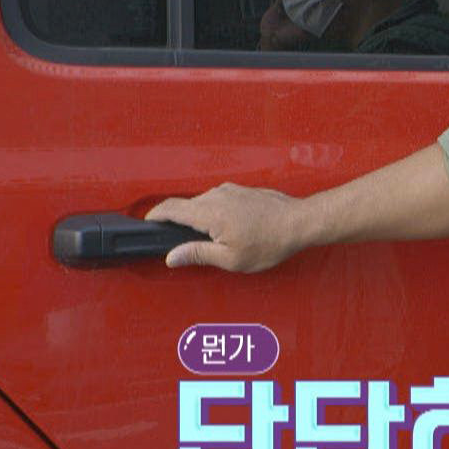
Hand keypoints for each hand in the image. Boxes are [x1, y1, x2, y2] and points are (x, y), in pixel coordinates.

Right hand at [146, 183, 311, 271]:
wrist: (301, 222)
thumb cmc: (271, 242)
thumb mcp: (231, 258)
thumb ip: (198, 254)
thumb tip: (172, 256)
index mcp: (209, 212)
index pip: (170, 208)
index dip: (154, 216)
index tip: (147, 223)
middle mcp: (217, 195)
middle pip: (184, 205)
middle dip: (177, 220)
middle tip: (179, 240)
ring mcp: (230, 190)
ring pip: (202, 202)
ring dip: (199, 217)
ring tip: (210, 238)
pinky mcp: (241, 190)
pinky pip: (217, 199)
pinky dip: (214, 211)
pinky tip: (227, 227)